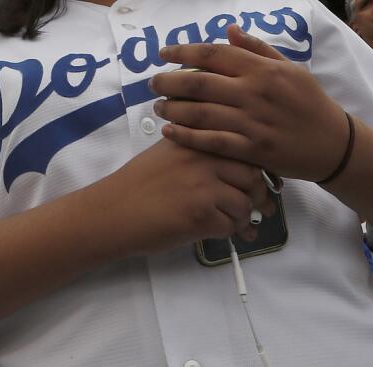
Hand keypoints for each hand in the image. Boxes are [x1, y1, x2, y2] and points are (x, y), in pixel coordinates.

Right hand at [104, 138, 273, 252]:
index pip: (241, 146)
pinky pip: (231, 225)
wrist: (112, 212)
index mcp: (193, 140)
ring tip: (236, 224)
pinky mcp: (200, 214)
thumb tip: (238, 168)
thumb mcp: (167, 154)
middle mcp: (200, 157)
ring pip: (244, 203)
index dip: (256, 166)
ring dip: (243, 217)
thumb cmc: (137, 185)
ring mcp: (201, 185)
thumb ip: (199, 152)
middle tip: (260, 207)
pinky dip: (230, 233)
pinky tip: (219, 233)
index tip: (258, 180)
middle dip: (258, 194)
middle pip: (251, 173)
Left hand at [152, 25, 349, 181]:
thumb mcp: (290, 68)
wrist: (336, 144)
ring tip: (158, 107)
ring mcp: (254, 122)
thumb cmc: (310, 102)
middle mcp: (255, 92)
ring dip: (172, 109)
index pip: (213, 54)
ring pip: (201, 112)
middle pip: (199, 82)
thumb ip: (256, 49)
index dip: (182, 51)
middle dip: (168, 81)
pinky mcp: (253, 150)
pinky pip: (212, 142)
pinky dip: (186, 136)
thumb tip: (228, 29)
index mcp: (263, 69)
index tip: (163, 54)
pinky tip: (169, 132)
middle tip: (151, 83)